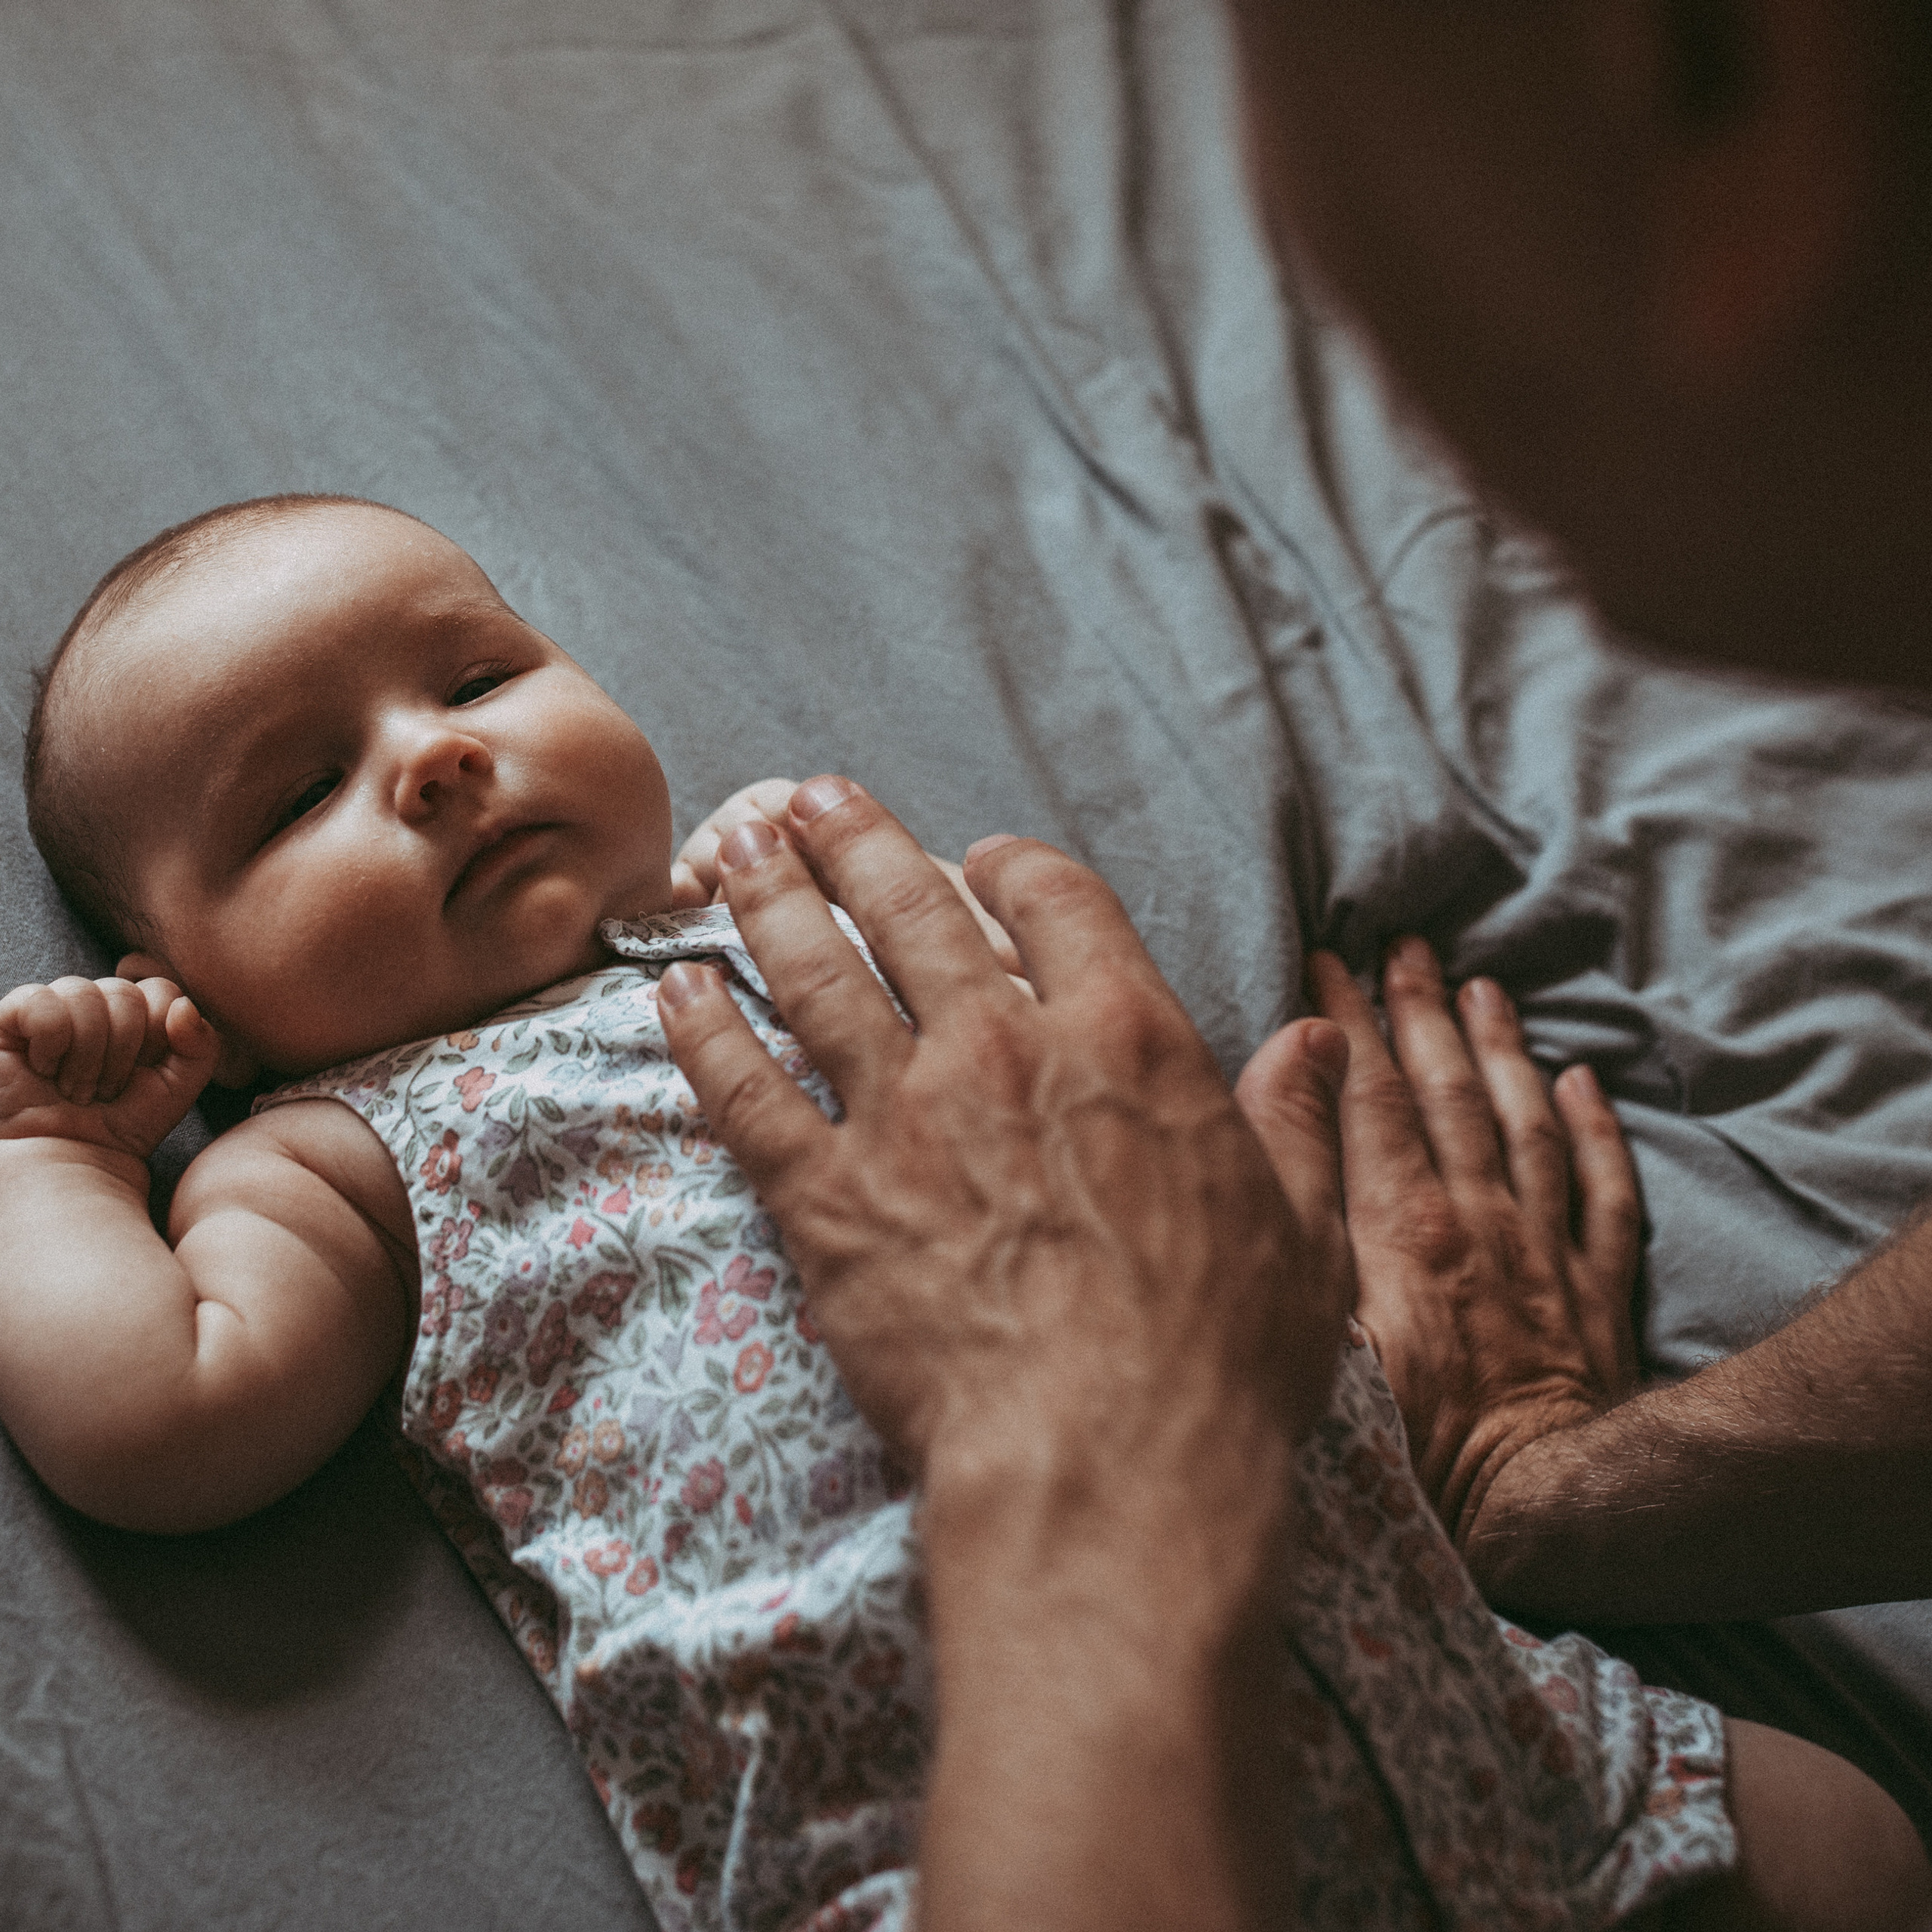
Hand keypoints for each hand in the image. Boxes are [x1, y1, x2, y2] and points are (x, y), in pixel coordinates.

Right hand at [0, 974, 219, 1159]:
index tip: (143, 1076)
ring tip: (76, 1090)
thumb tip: (183, 1004)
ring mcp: (49, 1012)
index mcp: (133, 1019)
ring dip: (87, 1054)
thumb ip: (201, 1045)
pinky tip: (43, 1069)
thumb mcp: (177, 1090)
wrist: (61, 1168)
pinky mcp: (7, 1022)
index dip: (158, 1035)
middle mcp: (92, 1009)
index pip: (160, 991)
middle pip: (125, 992)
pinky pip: (39, 1000)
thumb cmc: (116, 1132)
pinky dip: (51, 1040)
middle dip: (122, 1052)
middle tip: (105, 1092)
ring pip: (83, 992)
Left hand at [657, 775, 1351, 1505]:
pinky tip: (675, 988)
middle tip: (812, 800)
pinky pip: (746, 1094)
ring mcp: (904, 1118)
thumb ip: (1296, 1122)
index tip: (983, 856)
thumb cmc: (1218, 1360)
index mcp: (1125, 1038)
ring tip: (739, 846)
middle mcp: (1004, 1050)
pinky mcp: (826, 1200)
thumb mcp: (1301, 1230)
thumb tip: (1319, 1044)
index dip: (1013, 864)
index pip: (1056, 900)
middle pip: (913, 908)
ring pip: (818, 975)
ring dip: (772, 900)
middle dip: (858, 841)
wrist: (1106, 1467)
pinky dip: (704, 1034)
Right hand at [1248, 938, 1641, 1547]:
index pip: (1371, 1099)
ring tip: (1482, 987)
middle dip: (1421, 1012)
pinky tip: (1582, 1084)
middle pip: (1448, 1092)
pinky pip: (1604, 1190)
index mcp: (1403, 1228)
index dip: (1347, 1025)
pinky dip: (1595, 1130)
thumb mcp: (1322, 1336)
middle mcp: (1477, 1219)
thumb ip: (1302, 1226)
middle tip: (1406, 947)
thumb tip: (1278, 1132)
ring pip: (1524, 1122)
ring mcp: (1543, 1247)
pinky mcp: (1596, 1288)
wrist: (1539, 1508)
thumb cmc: (1413, 1445)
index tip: (1330, 961)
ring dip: (1501, 1048)